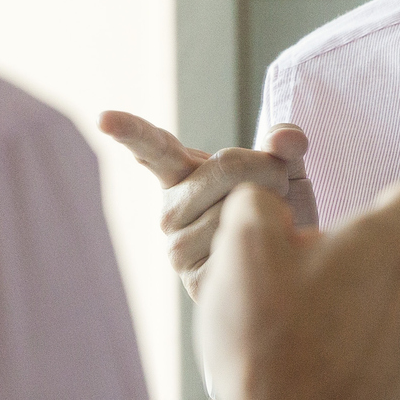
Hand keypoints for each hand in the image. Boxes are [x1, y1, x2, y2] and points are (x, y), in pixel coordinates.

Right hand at [98, 110, 316, 298]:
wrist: (295, 269)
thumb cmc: (281, 209)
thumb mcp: (286, 165)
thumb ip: (285, 141)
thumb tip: (285, 139)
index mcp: (180, 174)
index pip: (152, 148)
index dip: (129, 130)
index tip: (104, 118)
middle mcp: (169, 211)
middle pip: (223, 166)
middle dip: (267, 168)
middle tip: (279, 185)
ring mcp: (177, 248)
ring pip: (237, 208)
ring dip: (271, 209)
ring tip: (269, 224)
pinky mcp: (195, 281)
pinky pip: (242, 246)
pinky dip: (265, 245)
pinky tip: (259, 253)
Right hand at [196, 162, 399, 399]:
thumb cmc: (266, 337)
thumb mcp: (243, 245)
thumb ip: (257, 202)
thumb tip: (265, 203)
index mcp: (384, 243)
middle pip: (386, 255)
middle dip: (346, 258)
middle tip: (289, 280)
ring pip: (376, 307)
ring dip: (342, 308)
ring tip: (287, 334)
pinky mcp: (398, 391)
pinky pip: (370, 355)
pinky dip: (342, 355)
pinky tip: (301, 373)